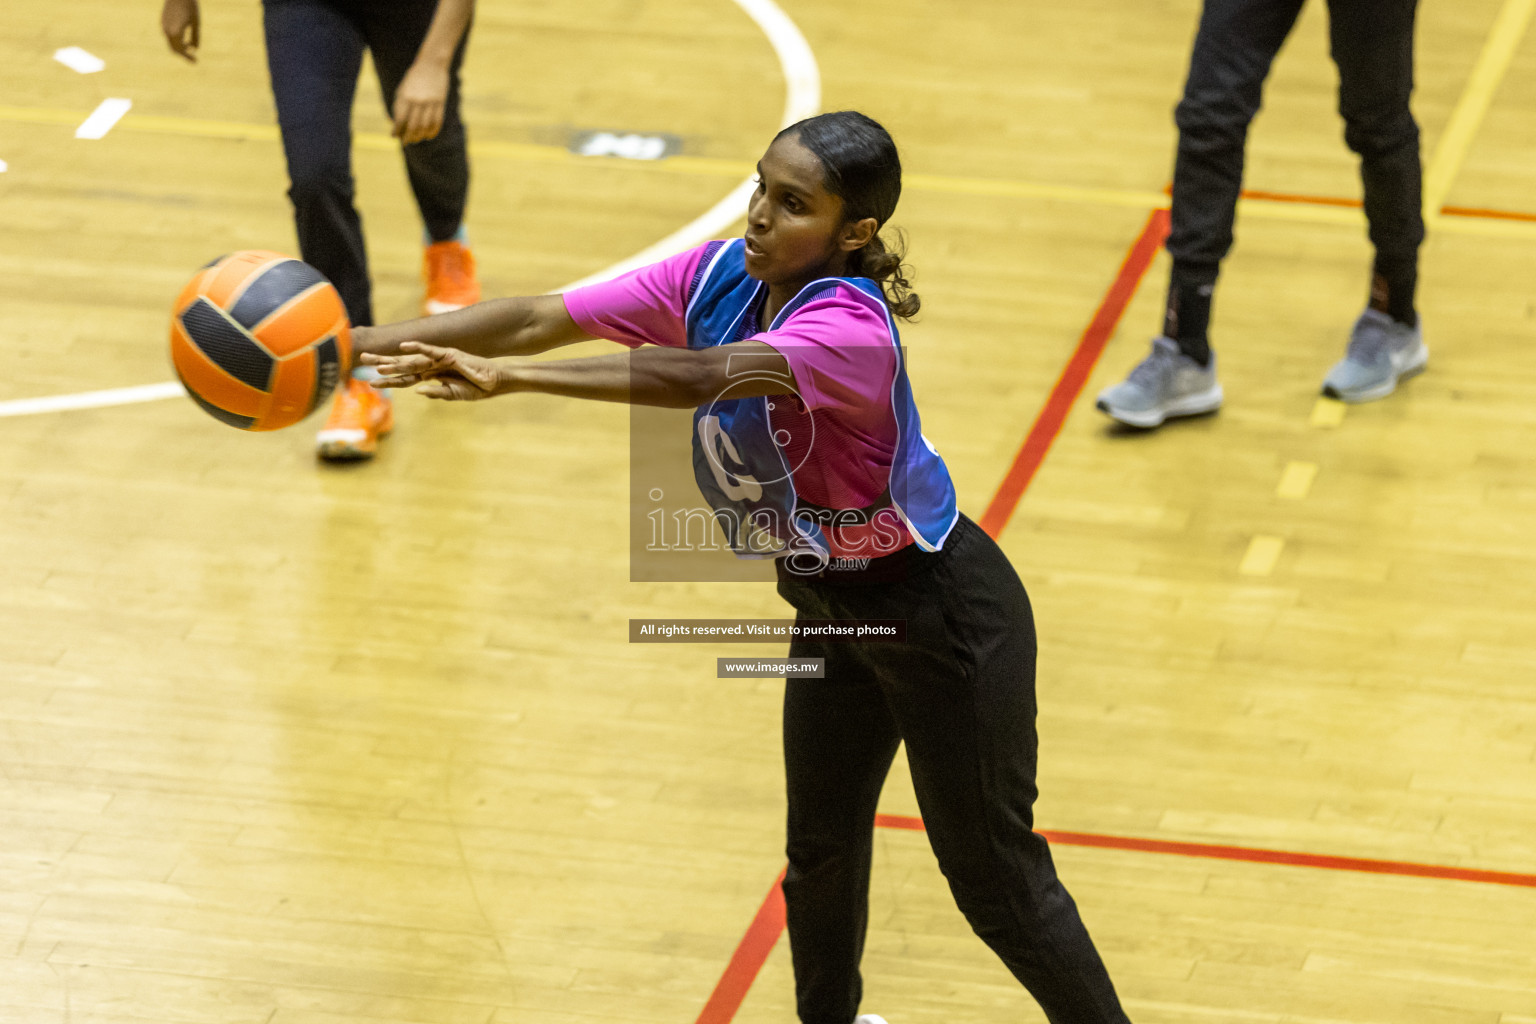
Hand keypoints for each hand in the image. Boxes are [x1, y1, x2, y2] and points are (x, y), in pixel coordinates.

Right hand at [161, 0, 199, 61]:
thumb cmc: (190, 7)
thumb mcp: (196, 23)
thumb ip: (195, 36)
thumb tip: (195, 49)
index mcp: (176, 32)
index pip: (181, 50)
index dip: (188, 57)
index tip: (195, 62)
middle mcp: (167, 30)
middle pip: (174, 49)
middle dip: (183, 54)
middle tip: (193, 59)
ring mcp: (163, 25)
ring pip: (170, 42)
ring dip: (179, 47)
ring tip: (189, 47)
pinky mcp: (163, 21)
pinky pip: (169, 35)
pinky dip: (176, 40)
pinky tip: (184, 39)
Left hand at [362, 341, 504, 399]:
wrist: (495, 382)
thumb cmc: (477, 388)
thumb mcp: (455, 394)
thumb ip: (437, 393)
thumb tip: (418, 391)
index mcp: (431, 376)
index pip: (405, 378)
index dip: (389, 380)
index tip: (370, 382)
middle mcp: (431, 366)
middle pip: (403, 365)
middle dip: (382, 363)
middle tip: (362, 360)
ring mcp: (439, 359)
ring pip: (412, 359)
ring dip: (394, 360)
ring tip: (375, 361)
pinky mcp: (449, 355)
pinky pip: (431, 350)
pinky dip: (418, 347)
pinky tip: (404, 346)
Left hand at [391, 61, 448, 144]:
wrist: (431, 64)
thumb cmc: (413, 78)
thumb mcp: (403, 89)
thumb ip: (399, 106)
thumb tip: (395, 124)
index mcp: (406, 97)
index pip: (400, 119)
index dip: (397, 130)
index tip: (395, 136)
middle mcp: (418, 100)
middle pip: (413, 125)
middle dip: (409, 137)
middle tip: (406, 142)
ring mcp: (430, 102)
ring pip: (426, 125)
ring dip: (421, 135)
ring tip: (417, 139)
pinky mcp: (440, 102)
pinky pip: (437, 121)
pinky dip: (433, 131)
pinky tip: (429, 135)